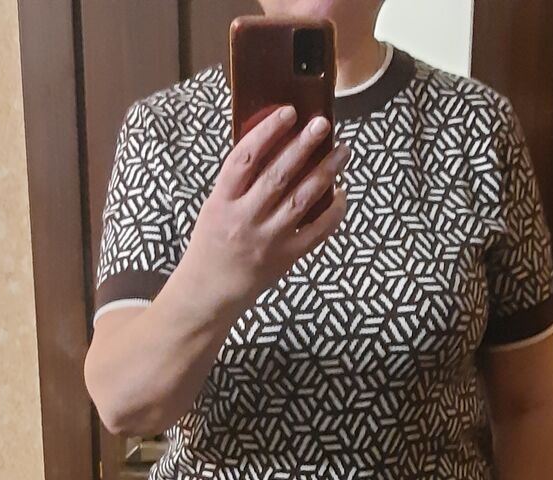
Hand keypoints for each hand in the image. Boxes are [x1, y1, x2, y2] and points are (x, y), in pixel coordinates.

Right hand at [181, 104, 349, 313]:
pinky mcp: (286, 258)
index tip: (288, 112)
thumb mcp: (214, 208)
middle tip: (322, 124)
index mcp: (222, 202)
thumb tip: (274, 145)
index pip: (245, 159)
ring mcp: (267, 240)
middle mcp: (245, 219)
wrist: (210, 293)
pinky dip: (333, 212)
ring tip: (342, 151)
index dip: (267, 132)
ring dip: (326, 173)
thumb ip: (238, 183)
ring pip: (302, 199)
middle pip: (278, 176)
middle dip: (303, 147)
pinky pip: (316, 232)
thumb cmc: (212, 244)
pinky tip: (342, 193)